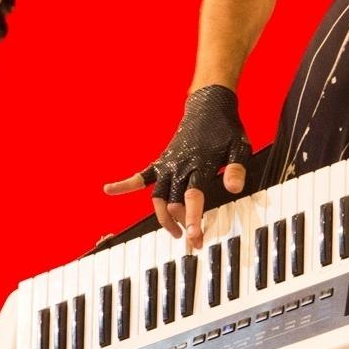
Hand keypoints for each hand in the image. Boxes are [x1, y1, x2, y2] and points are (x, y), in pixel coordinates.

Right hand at [104, 85, 251, 247]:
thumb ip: (236, 169)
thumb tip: (233, 188)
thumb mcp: (239, 147)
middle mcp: (179, 167)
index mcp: (199, 165)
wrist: (208, 106)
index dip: (193, 218)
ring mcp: (167, 165)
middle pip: (173, 203)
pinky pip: (140, 176)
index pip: (193, 197)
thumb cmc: (225, 130)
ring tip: (176, 232)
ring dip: (163, 217)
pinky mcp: (160, 162)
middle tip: (194, 242)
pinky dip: (124, 184)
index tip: (195, 238)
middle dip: (182, 224)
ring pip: (157, 198)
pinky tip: (108, 190)